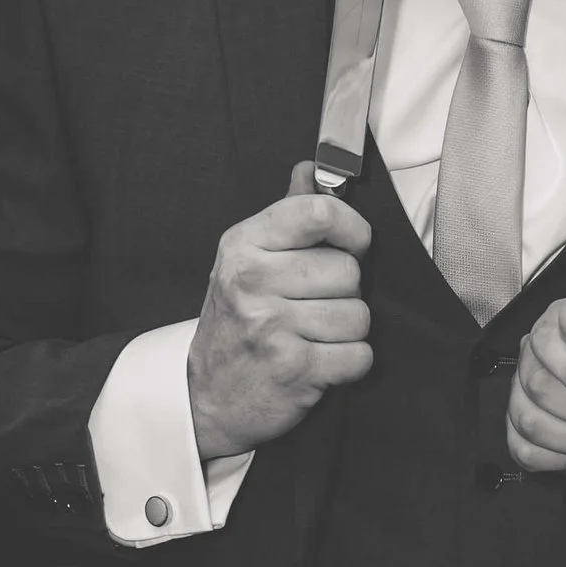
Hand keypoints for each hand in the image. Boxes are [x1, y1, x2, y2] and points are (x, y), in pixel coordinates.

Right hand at [187, 165, 374, 457]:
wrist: (206, 396)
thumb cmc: (235, 323)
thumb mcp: (247, 261)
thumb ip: (285, 217)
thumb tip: (311, 170)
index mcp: (244, 246)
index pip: (319, 213)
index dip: (352, 229)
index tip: (354, 244)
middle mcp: (253, 281)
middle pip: (349, 270)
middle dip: (344, 292)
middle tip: (314, 307)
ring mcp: (271, 326)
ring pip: (359, 315)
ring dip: (348, 332)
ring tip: (315, 335)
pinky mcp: (293, 368)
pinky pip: (359, 355)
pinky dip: (350, 364)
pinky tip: (322, 362)